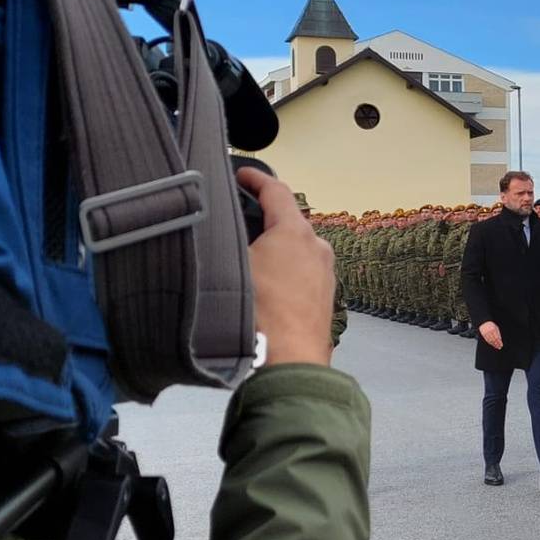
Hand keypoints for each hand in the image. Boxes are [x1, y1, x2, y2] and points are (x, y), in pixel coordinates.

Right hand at [236, 168, 334, 367]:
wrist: (288, 364)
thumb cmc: (261, 316)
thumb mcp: (231, 268)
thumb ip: (226, 243)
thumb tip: (214, 234)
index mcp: (296, 232)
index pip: (276, 191)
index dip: (256, 178)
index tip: (243, 174)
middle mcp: (317, 249)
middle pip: (288, 221)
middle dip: (263, 217)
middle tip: (238, 217)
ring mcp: (325, 275)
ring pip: (295, 249)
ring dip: (273, 248)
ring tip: (246, 258)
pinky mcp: (324, 298)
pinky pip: (301, 273)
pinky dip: (283, 271)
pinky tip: (264, 287)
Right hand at [478, 320, 503, 350]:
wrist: (484, 322)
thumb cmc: (491, 325)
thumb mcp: (496, 327)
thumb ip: (498, 333)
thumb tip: (500, 339)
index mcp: (494, 329)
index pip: (497, 337)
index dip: (499, 342)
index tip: (501, 345)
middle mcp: (490, 332)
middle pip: (494, 340)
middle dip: (497, 344)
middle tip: (499, 347)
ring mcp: (486, 333)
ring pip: (490, 341)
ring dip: (494, 345)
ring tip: (497, 347)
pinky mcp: (483, 335)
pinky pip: (487, 340)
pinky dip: (490, 343)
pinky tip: (493, 345)